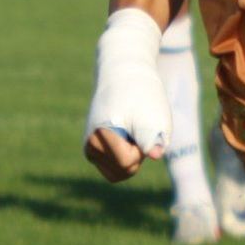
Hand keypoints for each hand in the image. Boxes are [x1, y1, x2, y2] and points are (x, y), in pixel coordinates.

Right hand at [83, 9, 169, 182]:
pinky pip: (117, 167)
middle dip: (138, 154)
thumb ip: (153, 139)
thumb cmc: (140, 93)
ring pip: (121, 172)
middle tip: (137, 125)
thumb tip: (155, 154)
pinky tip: (127, 133)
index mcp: (97, 137)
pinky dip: (127, 155)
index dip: (142, 146)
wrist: (123, 72)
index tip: (139, 122)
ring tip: (132, 129)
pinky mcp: (95, 149)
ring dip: (133, 155)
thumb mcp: (153, 115)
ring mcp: (90, 149)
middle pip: (125, 171)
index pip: (128, 163)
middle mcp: (89, 147)